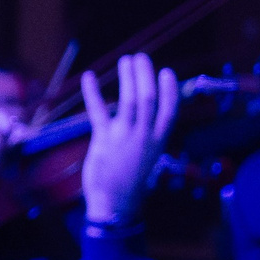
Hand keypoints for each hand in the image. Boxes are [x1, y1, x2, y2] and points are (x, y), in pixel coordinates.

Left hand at [80, 53, 180, 226]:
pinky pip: (98, 112)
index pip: (170, 109)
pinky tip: (89, 77)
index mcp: (159, 139)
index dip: (169, 89)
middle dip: (145, 76)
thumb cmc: (132, 177)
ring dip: (127, 78)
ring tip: (126, 61)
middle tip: (140, 58)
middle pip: (148, 99)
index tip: (166, 72)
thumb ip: (149, 132)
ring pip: (129, 101)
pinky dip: (92, 93)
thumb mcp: (149, 154)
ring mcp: (124, 137)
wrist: (116, 201)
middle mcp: (145, 135)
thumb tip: (146, 112)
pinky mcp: (103, 140)